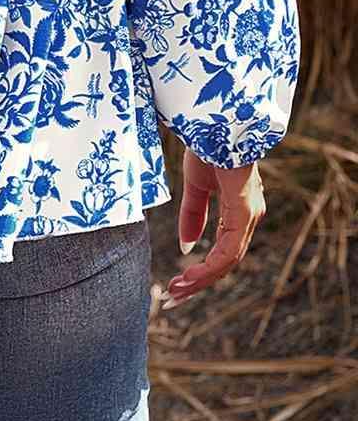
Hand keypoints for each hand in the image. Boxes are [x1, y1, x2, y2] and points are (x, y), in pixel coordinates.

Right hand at [161, 148, 265, 308]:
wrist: (216, 121)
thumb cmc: (208, 145)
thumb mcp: (195, 186)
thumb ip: (193, 216)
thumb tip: (188, 248)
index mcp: (239, 211)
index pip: (223, 251)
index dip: (200, 272)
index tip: (176, 285)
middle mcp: (248, 217)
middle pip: (226, 263)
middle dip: (198, 283)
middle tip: (172, 299)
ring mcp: (248, 215)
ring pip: (228, 261)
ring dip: (201, 280)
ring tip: (175, 292)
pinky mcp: (243, 212)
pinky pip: (229, 250)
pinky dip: (209, 267)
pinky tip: (190, 276)